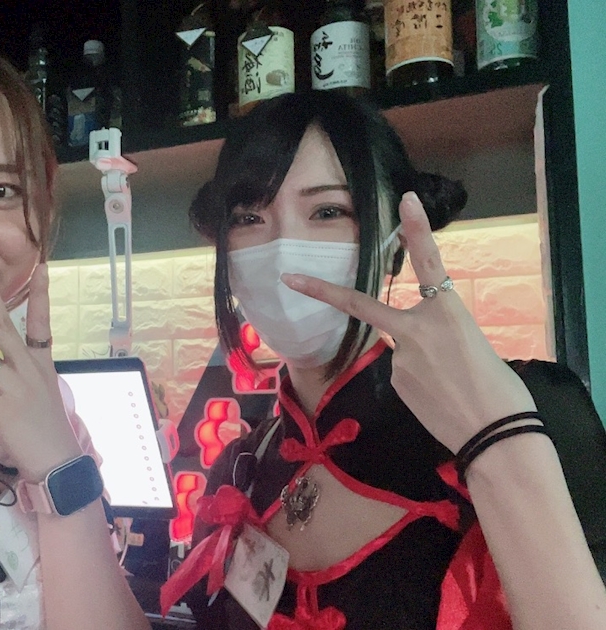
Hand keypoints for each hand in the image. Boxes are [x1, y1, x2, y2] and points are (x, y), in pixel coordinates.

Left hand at [0, 264, 81, 479]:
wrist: (58, 461)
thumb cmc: (49, 427)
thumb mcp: (45, 391)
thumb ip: (24, 372)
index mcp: (43, 362)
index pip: (43, 321)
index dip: (41, 293)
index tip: (42, 267)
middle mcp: (29, 368)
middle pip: (4, 324)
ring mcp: (15, 387)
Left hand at [281, 192, 536, 452]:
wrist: (496, 436)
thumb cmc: (502, 392)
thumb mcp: (478, 346)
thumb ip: (445, 334)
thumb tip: (428, 344)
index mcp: (448, 311)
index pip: (430, 261)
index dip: (416, 229)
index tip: (405, 200)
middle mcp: (416, 328)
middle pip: (361, 305)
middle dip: (320, 291)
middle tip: (288, 277)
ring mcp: (399, 358)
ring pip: (399, 349)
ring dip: (420, 363)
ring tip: (453, 387)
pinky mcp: (394, 382)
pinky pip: (402, 373)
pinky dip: (418, 382)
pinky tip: (439, 399)